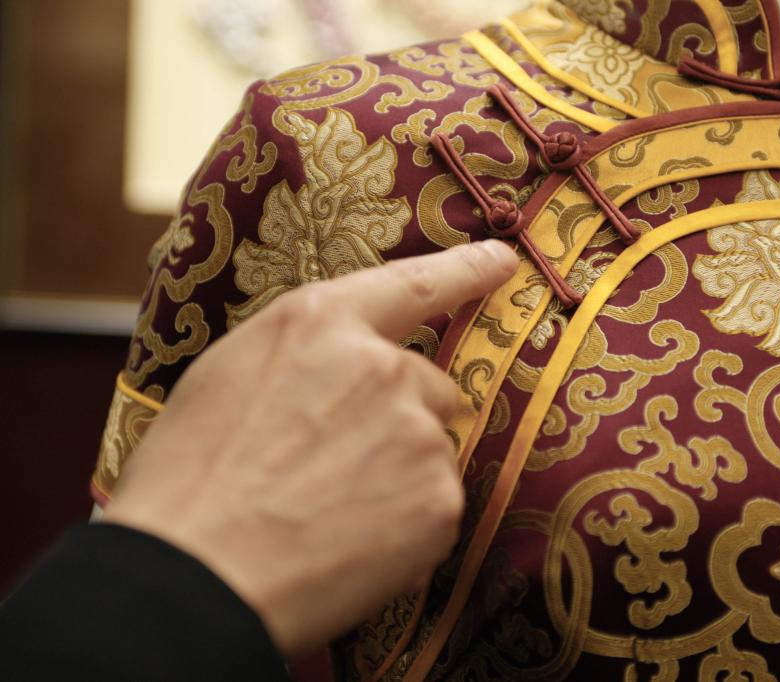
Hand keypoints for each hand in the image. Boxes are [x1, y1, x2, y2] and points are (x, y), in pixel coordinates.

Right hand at [103, 241, 517, 656]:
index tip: (501, 259)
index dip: (463, 269)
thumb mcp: (227, 376)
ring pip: (430, 448)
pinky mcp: (439, 500)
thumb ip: (303, 356)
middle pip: (427, 385)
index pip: (413, 283)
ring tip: (330, 512)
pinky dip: (406, 524)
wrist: (195, 578)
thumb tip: (339, 368)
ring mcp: (418, 433)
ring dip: (399, 474)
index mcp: (322, 324)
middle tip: (334, 466)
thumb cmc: (189, 480)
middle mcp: (383, 368)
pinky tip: (350, 542)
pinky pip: (435, 504)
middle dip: (396, 418)